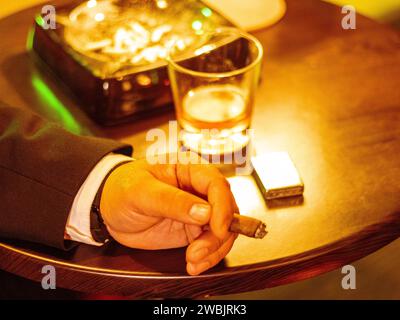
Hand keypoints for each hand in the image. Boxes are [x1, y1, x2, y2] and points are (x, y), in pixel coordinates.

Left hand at [100, 153, 238, 274]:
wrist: (110, 209)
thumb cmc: (122, 188)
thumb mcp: (141, 192)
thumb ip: (172, 201)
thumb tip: (205, 212)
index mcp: (188, 170)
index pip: (216, 184)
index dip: (223, 206)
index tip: (217, 228)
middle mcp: (198, 190)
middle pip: (227, 209)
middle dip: (219, 234)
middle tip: (199, 250)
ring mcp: (198, 211)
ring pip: (223, 230)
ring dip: (213, 249)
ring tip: (193, 261)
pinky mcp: (193, 230)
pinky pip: (211, 244)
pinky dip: (208, 257)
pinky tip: (193, 264)